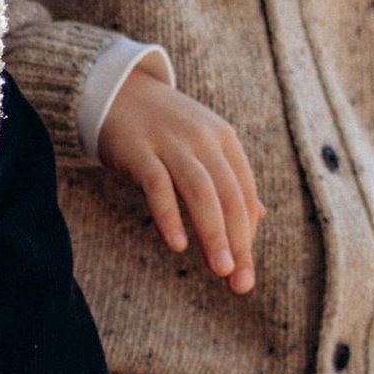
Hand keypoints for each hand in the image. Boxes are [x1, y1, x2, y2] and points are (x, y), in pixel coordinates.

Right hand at [97, 68, 263, 293]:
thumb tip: (258, 218)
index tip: (245, 272)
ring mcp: (170, 142)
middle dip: (238, 241)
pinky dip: (170, 215)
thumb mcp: (202, 147)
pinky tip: (177, 245)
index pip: (244, 193)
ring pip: (201, 191)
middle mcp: (203, 139)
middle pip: (229, 195)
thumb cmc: (162, 129)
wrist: (115, 91)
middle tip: (240, 282)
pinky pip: (158, 184)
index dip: (247, 235)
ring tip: (221, 270)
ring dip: (214, 233)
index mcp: (224, 140)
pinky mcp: (138, 150)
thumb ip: (229, 180)